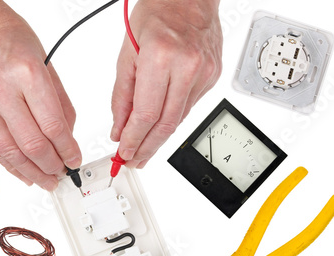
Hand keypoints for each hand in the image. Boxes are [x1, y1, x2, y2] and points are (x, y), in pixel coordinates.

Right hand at [0, 0, 80, 190]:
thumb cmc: (9, 39)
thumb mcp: (46, 63)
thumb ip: (60, 102)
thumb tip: (68, 136)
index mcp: (27, 74)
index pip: (53, 126)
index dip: (68, 150)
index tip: (75, 159)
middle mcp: (1, 90)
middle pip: (33, 144)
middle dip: (52, 166)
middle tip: (62, 173)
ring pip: (11, 153)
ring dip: (32, 173)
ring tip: (46, 181)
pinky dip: (10, 165)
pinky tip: (23, 173)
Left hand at [111, 0, 222, 167]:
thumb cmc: (156, 15)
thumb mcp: (127, 53)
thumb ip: (122, 96)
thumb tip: (120, 128)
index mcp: (161, 57)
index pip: (146, 114)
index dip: (134, 140)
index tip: (124, 153)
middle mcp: (187, 66)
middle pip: (166, 124)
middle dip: (147, 148)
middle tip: (134, 161)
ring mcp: (205, 72)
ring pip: (179, 120)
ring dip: (159, 139)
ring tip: (144, 149)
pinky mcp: (213, 77)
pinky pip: (188, 107)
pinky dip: (171, 120)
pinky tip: (160, 127)